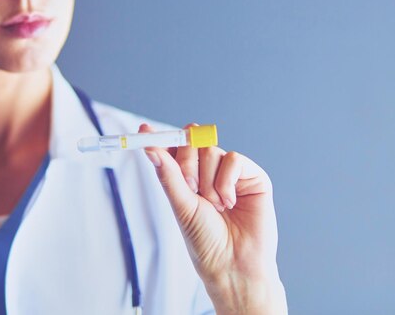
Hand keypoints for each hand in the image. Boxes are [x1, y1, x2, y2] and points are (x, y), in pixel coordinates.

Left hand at [141, 123, 286, 314]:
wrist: (234, 264)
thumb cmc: (206, 241)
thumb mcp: (181, 206)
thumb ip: (168, 175)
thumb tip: (149, 147)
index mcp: (186, 178)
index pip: (173, 149)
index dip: (159, 138)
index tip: (143, 131)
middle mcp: (207, 172)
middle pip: (191, 142)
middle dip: (187, 163)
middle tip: (190, 188)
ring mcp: (230, 172)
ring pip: (211, 150)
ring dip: (208, 181)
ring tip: (215, 206)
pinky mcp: (251, 175)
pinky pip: (233, 158)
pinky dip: (226, 180)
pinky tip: (229, 202)